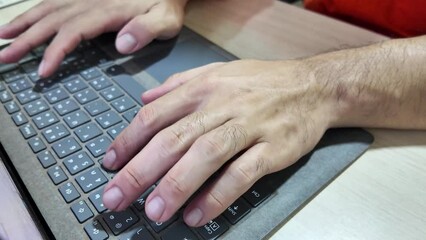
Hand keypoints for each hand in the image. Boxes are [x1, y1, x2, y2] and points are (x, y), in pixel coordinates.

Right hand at [0, 0, 187, 76]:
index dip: (55, 51)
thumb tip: (122, 44)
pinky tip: (26, 17)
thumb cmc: (166, 5)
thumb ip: (146, 31)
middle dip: (25, 39)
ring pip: (47, 8)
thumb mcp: (165, 20)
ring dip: (23, 22)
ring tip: (2, 35)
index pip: (73, 32)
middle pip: (51, 20)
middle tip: (4, 56)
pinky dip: (36, 9)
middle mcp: (91, 1)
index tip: (42, 70)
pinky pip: (55, 0)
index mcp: (107, 11)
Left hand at [101, 59, 338, 226]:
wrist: (313, 86)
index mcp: (204, 88)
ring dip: (176, 185)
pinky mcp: (273, 148)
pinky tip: (199, 214)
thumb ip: (178, 85)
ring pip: (206, 156)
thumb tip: (144, 99)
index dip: (128, 141)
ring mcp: (249, 126)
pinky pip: (242, 174)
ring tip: (154, 212)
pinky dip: (218, 195)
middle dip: (140, 171)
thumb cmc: (262, 82)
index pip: (156, 115)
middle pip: (174, 139)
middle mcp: (222, 105)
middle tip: (116, 197)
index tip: (109, 164)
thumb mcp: (217, 71)